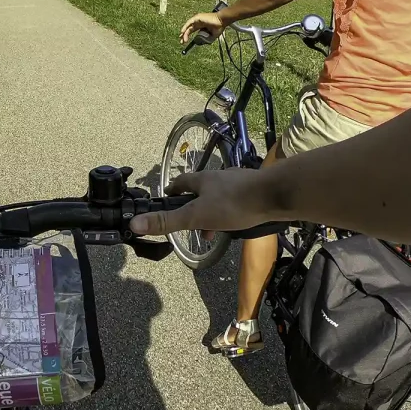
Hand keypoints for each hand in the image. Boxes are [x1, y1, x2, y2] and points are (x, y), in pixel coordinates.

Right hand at [130, 169, 271, 235]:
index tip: (167, 198)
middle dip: (194, 208)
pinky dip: (231, 213)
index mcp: (202, 179)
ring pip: (220, 198)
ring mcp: (238, 183)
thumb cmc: (233, 204)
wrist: (275, 196)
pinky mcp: (255, 191)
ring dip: (213, 213)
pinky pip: (237, 202)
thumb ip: (168, 221)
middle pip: (201, 191)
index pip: (181, 182)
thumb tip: (134, 223)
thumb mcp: (196, 216)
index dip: (172, 191)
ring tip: (213, 232)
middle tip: (191, 226)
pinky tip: (236, 225)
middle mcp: (219, 177)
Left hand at [180, 12, 224, 43]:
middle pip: (189, 29)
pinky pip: (189, 22)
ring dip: (184, 33)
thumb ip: (206, 39)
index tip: (185, 41)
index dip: (187, 35)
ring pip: (188, 26)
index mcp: (201, 25)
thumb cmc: (219, 27)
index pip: (192, 31)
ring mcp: (197, 19)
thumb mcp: (211, 36)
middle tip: (182, 42)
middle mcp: (198, 22)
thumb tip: (200, 43)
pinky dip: (185, 27)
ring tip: (182, 39)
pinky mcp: (197, 17)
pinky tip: (183, 32)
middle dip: (184, 36)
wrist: (222, 21)